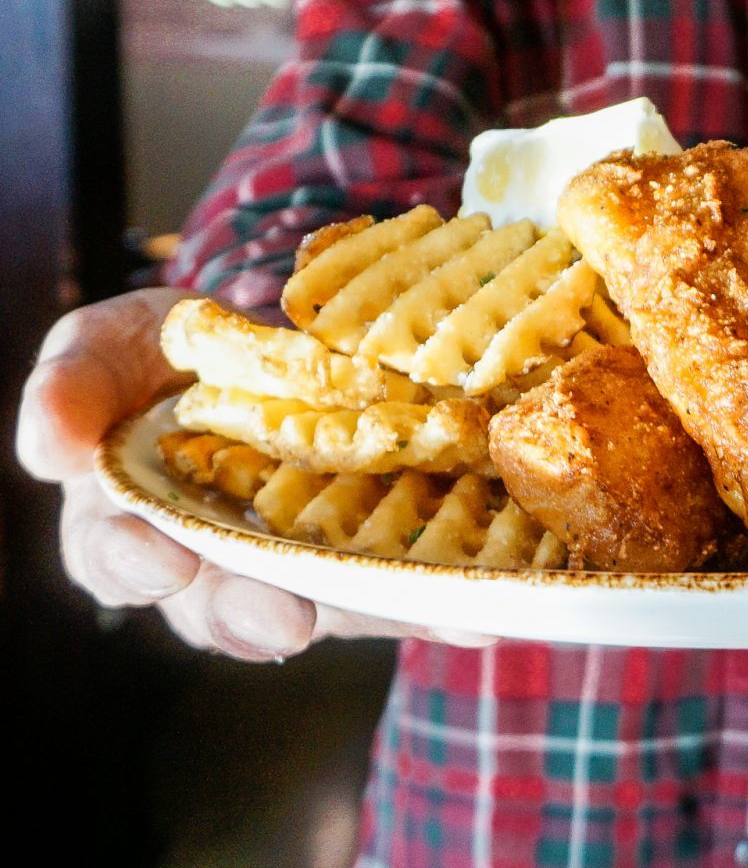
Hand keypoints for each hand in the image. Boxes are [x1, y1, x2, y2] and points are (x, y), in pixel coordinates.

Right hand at [16, 288, 496, 660]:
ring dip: (377, 615)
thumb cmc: (176, 355)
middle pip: (228, 608)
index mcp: (140, 518)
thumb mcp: (113, 345)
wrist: (281, 337)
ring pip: (334, 606)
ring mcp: (307, 560)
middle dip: (255, 615)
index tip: (160, 556)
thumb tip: (51, 447)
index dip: (134, 561)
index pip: (120, 555)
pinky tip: (486, 611)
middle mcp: (224, 559)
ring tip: (418, 616)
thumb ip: (74, 385)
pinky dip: (448, 600)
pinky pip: (413, 587)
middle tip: (284, 620)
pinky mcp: (379, 555)